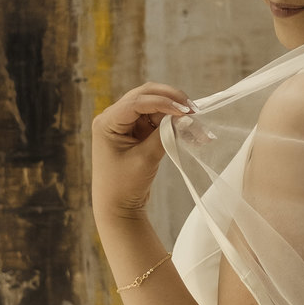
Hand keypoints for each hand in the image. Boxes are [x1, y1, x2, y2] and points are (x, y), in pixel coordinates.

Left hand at [92, 82, 191, 217]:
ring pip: (155, 106)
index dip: (163, 102)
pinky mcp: (137, 132)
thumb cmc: (124, 186)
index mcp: (107, 122)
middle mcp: (114, 117)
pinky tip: (190, 132)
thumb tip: (183, 117)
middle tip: (194, 109)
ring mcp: (126, 124)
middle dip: (171, 100)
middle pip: (146, 96)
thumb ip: (164, 134)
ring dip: (176, 112)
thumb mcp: (145, 158)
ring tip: (196, 123)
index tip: (185, 111)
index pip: (137, 102)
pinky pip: (158, 120)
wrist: (118, 208)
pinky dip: (174, 123)